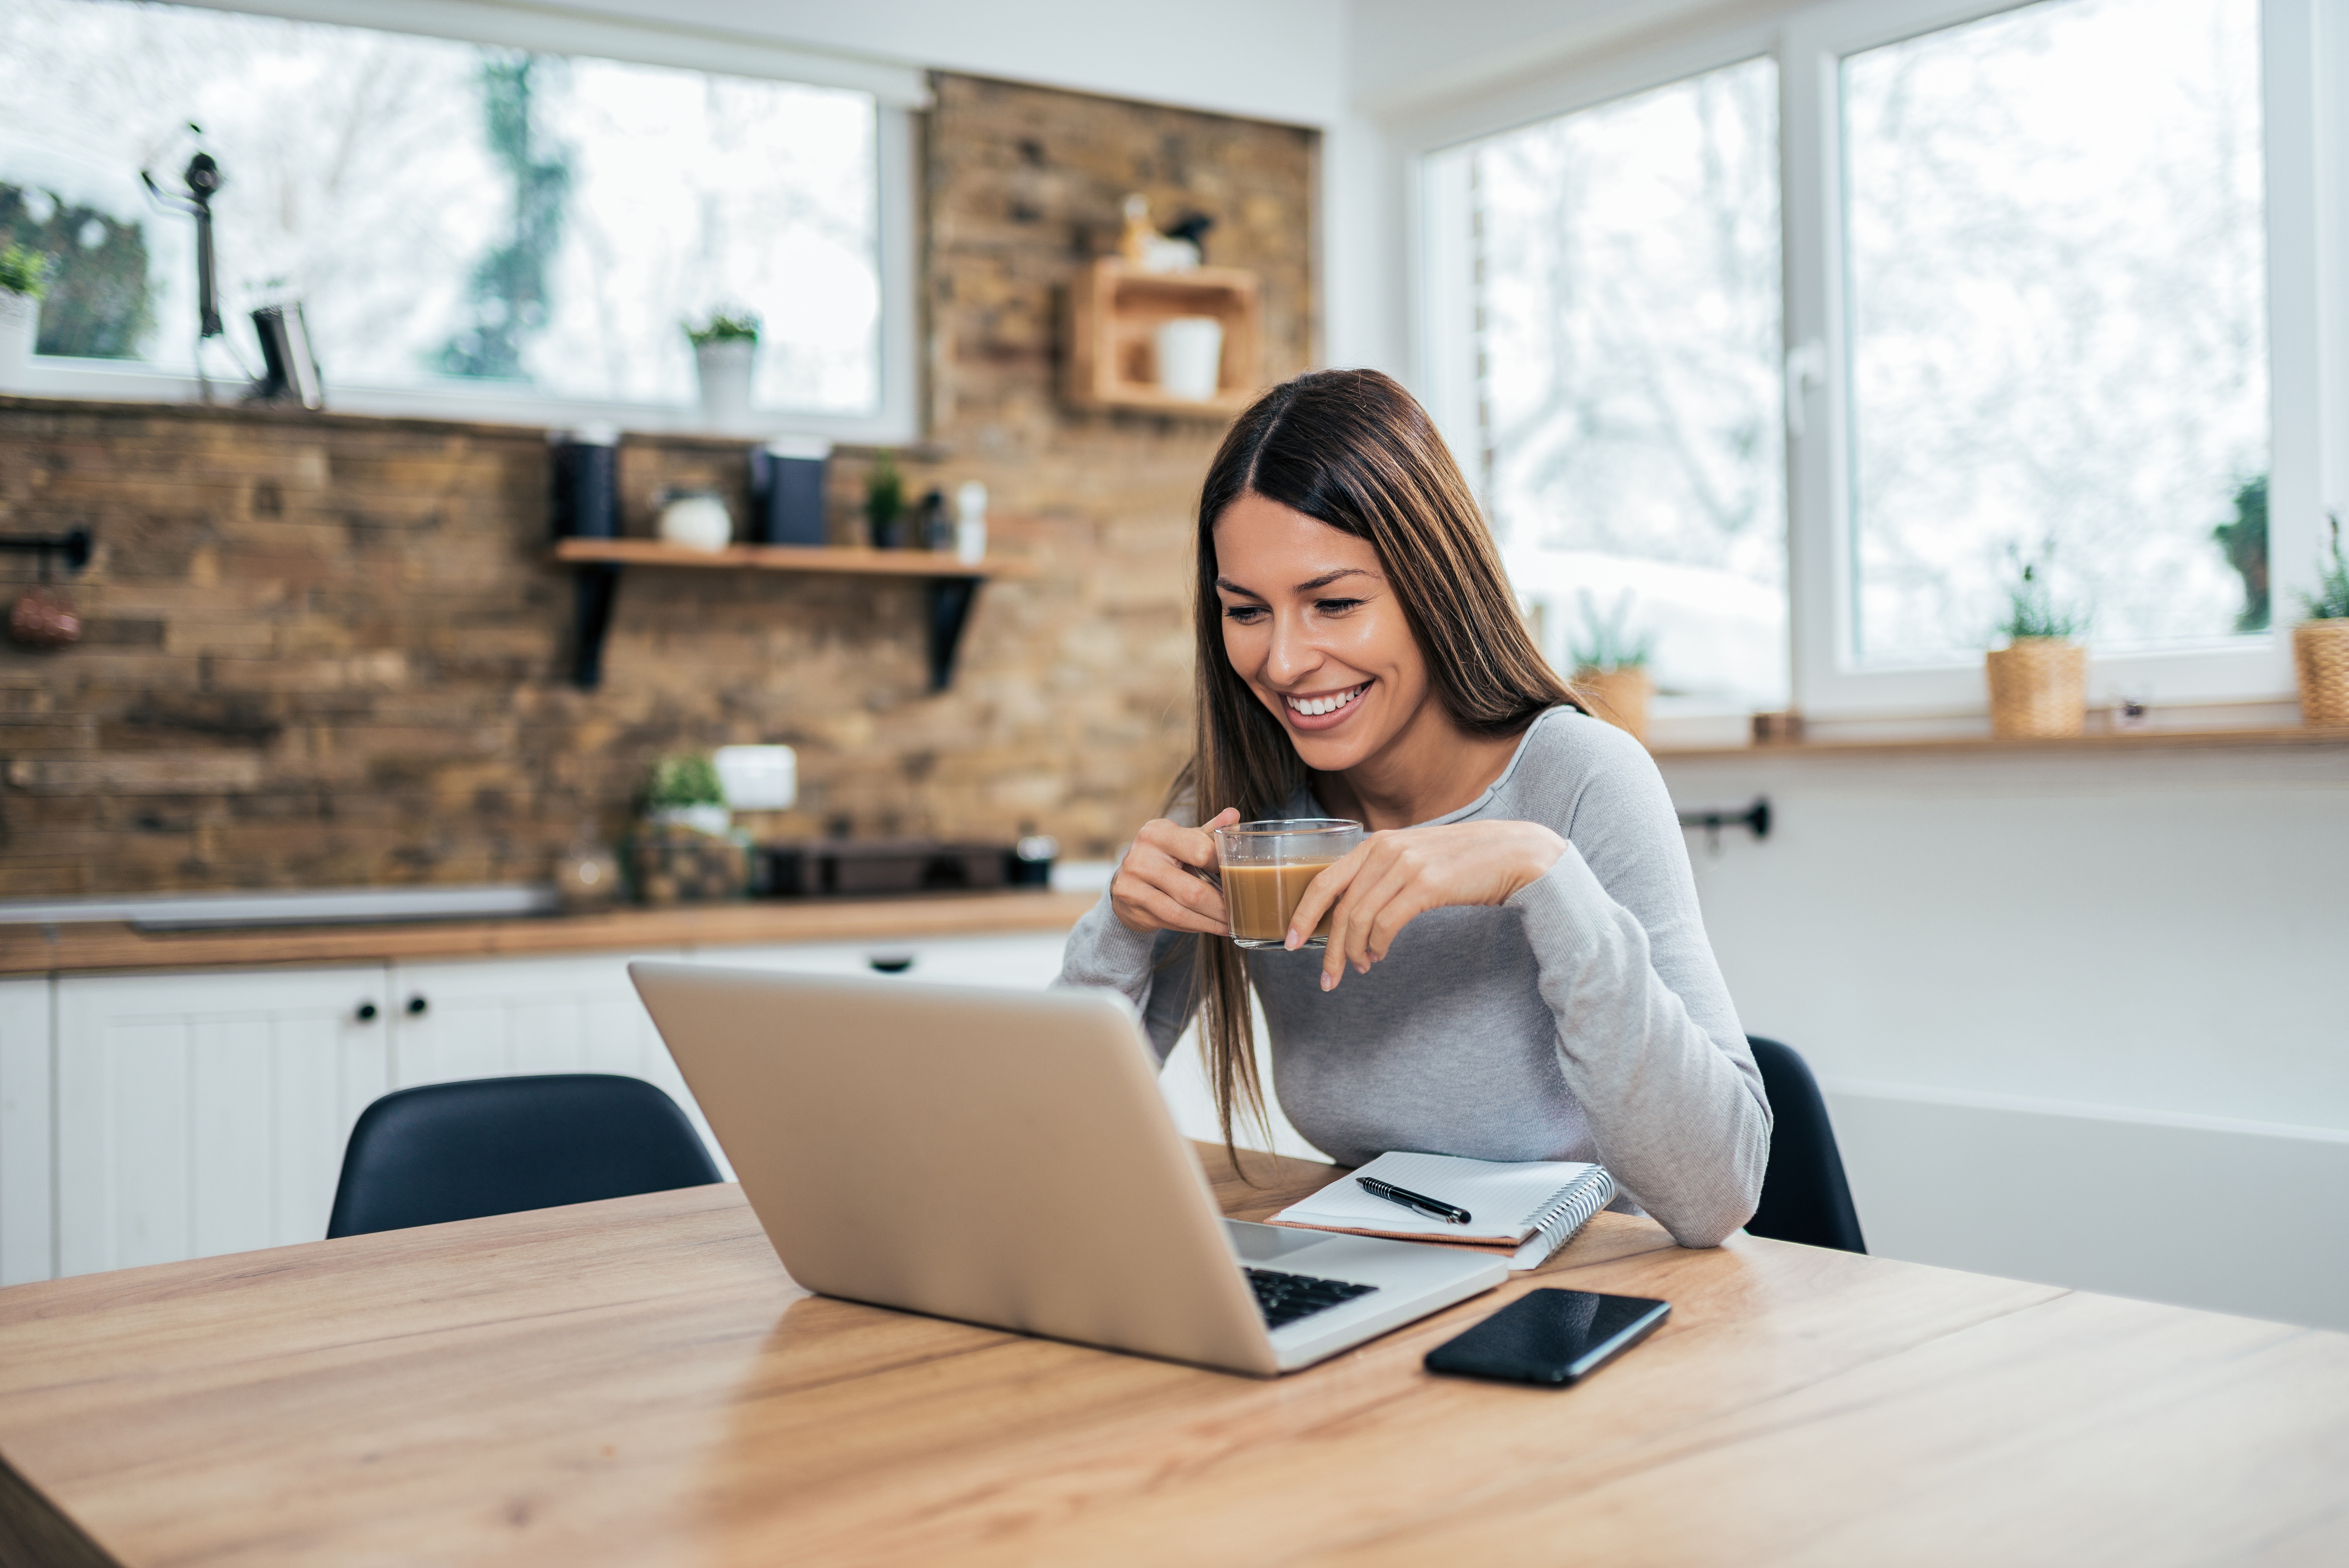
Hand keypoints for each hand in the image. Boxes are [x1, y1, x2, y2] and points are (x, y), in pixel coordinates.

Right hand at [1109, 807, 1238, 936]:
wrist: (1126, 879)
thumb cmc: (1164, 856)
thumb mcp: (1182, 839)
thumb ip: (1208, 831)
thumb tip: (1233, 815)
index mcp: (1158, 833)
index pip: (1200, 850)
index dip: (1222, 866)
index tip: (1237, 876)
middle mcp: (1142, 857)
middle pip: (1193, 891)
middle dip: (1221, 906)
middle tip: (1239, 912)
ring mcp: (1133, 884)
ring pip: (1181, 912)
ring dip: (1210, 922)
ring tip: (1229, 925)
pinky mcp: (1132, 908)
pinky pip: (1171, 923)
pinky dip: (1195, 926)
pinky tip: (1209, 926)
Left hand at [1285, 820, 1565, 990]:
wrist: (1512, 853)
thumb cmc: (1461, 862)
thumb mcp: (1413, 859)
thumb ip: (1382, 875)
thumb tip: (1354, 915)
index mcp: (1375, 843)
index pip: (1324, 880)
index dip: (1303, 914)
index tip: (1292, 941)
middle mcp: (1385, 850)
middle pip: (1339, 906)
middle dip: (1326, 946)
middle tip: (1326, 977)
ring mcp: (1406, 865)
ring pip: (1360, 919)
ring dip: (1354, 952)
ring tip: (1360, 969)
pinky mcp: (1427, 885)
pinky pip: (1387, 924)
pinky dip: (1378, 945)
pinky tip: (1380, 955)